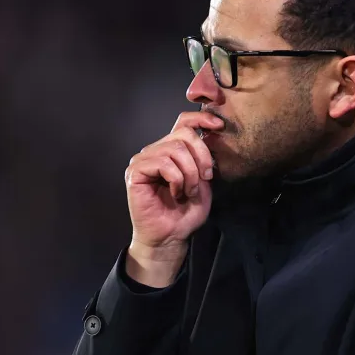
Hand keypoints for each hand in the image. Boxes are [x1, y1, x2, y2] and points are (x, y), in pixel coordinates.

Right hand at [123, 111, 223, 285]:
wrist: (170, 237)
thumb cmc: (185, 213)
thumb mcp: (203, 181)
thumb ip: (204, 158)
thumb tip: (212, 134)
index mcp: (172, 149)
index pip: (184, 122)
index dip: (202, 118)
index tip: (219, 126)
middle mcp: (156, 150)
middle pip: (184, 134)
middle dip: (202, 156)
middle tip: (206, 177)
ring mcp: (144, 159)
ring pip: (175, 149)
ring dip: (190, 174)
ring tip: (188, 192)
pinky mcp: (135, 170)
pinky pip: (163, 163)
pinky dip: (176, 180)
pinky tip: (176, 193)